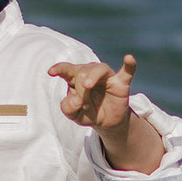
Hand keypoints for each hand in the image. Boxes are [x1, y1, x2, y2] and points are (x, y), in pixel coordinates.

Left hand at [47, 53, 165, 172]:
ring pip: (100, 68)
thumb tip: (75, 100)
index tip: (51, 72)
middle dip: (79, 86)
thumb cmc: (87, 113)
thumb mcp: (74, 115)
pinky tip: (129, 58)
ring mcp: (106, 76)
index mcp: (75, 79)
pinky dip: (129, 65)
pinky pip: (127, 71)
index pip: (67, 70)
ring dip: (93, 75)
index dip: (59, 69)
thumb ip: (68, 108)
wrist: (107, 122)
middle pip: (82, 71)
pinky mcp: (121, 82)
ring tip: (87, 85)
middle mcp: (90, 73)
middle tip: (80, 102)